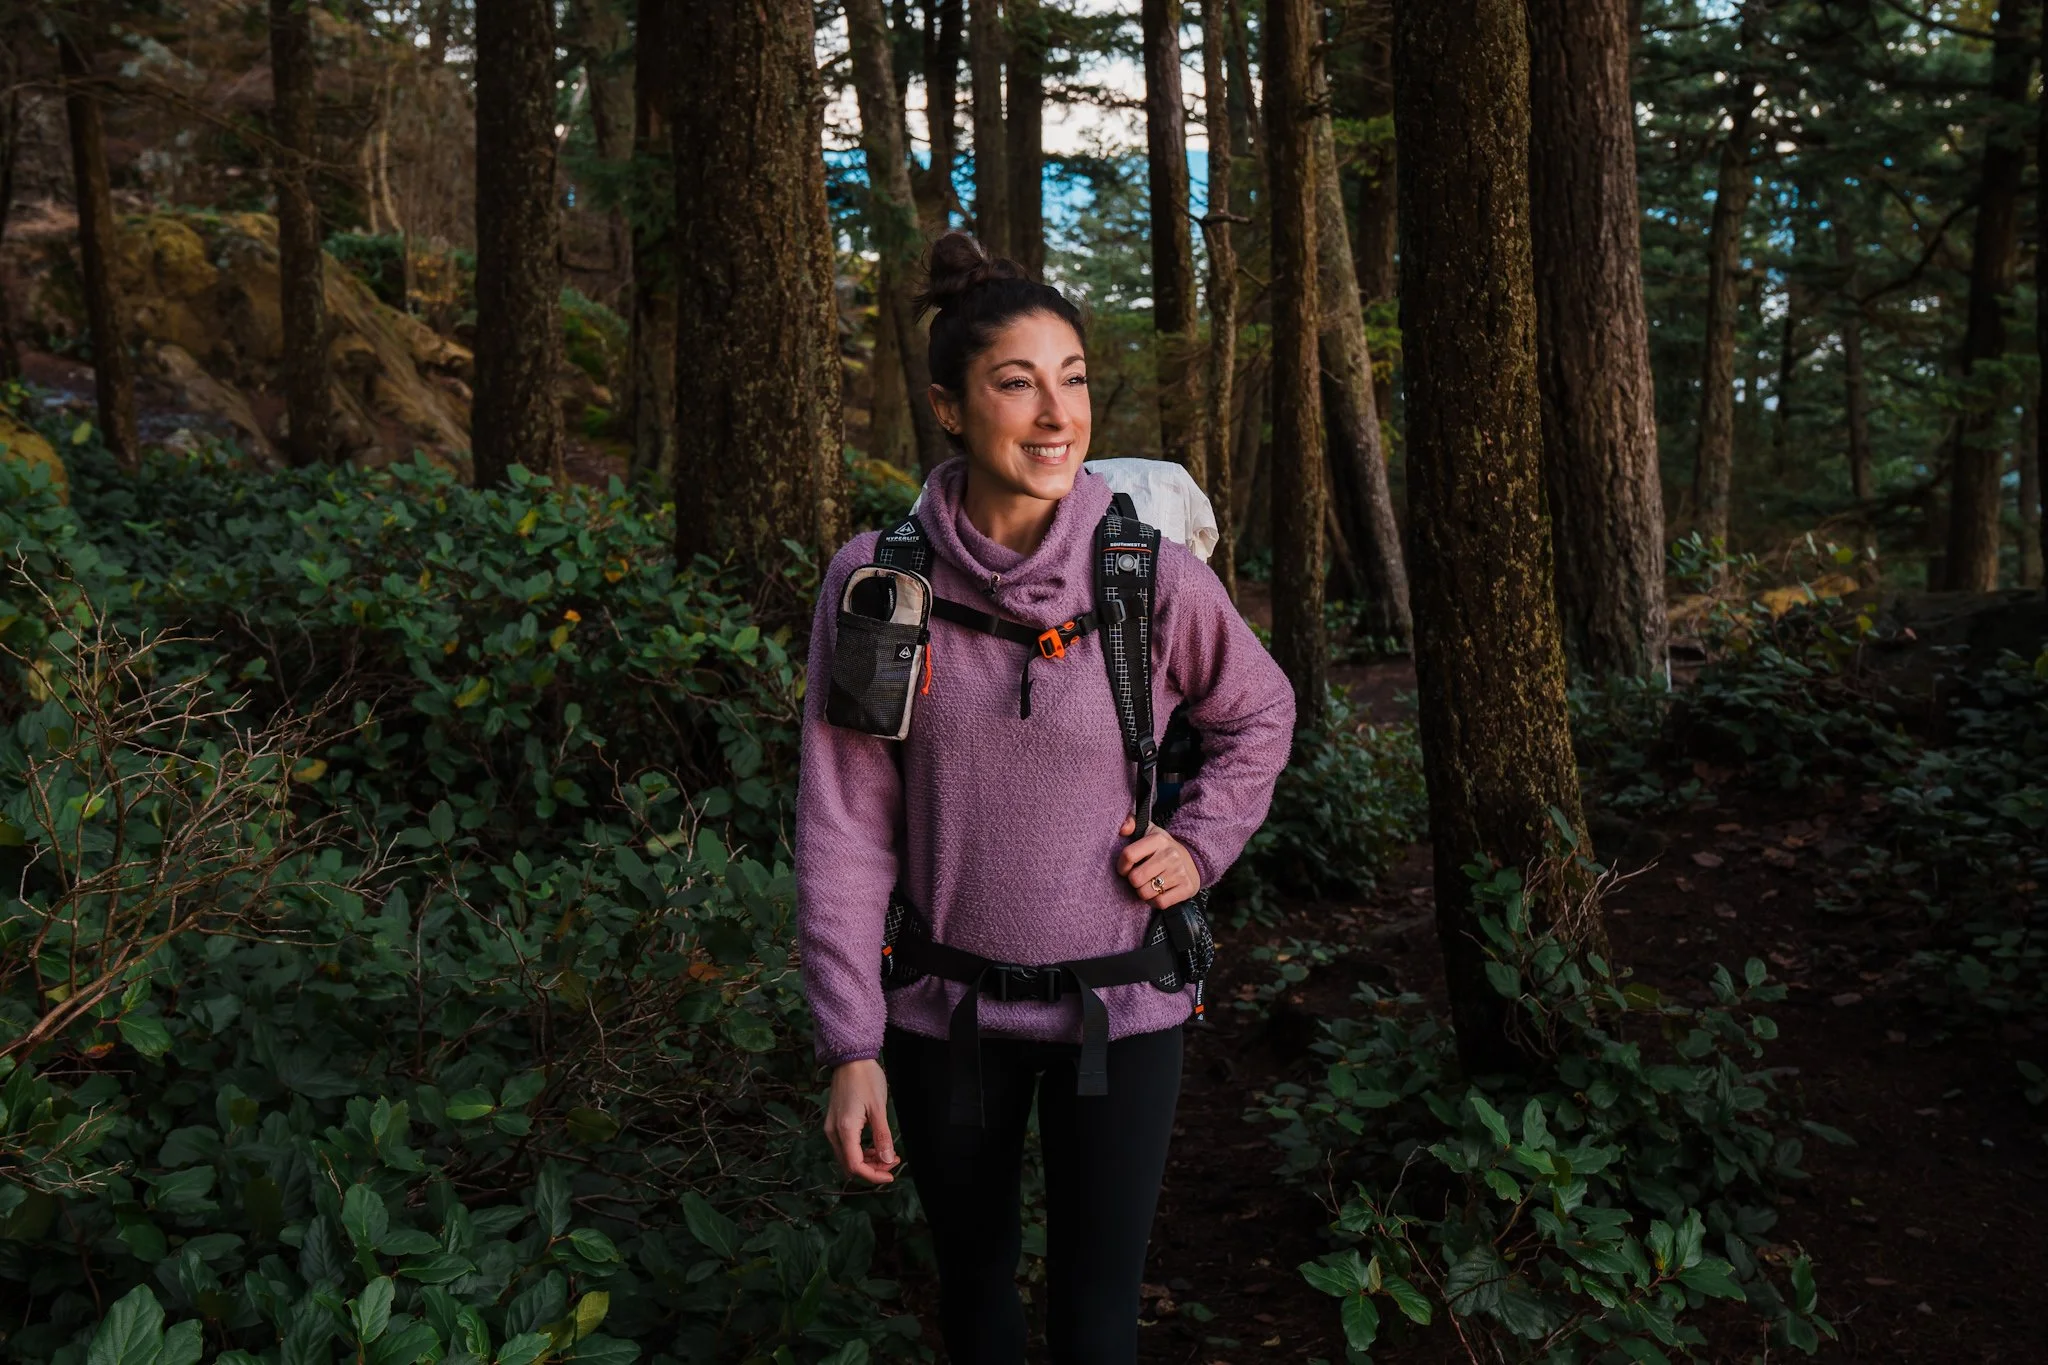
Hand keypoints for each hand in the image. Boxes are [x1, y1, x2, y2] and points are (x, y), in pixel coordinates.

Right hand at [825, 1059, 898, 1183]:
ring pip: (847, 1157)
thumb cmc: (866, 1079)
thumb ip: (882, 1136)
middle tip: (893, 1163)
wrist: (851, 1059)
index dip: (873, 1175)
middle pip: (849, 1164)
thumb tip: (887, 1160)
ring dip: (867, 1161)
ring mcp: (831, 1127)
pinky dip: (860, 1151)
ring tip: (888, 1155)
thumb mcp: (878, 1108)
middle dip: (872, 1169)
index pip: (855, 1165)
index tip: (891, 1175)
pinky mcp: (834, 1122)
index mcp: (845, 1130)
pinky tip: (875, 1146)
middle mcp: (833, 1132)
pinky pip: (845, 1146)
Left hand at [1116, 815, 1202, 909]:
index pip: (1128, 855)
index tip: (1125, 868)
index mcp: (1158, 839)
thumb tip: (1122, 829)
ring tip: (1149, 884)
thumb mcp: (1148, 831)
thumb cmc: (1162, 849)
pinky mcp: (1187, 888)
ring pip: (1145, 893)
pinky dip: (1155, 901)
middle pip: (1135, 878)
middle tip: (1140, 877)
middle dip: (1134, 881)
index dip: (1122, 866)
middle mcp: (1170, 854)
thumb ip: (1131, 823)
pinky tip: (1158, 893)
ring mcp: (1180, 872)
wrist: (1193, 860)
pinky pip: (1160, 903)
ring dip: (1143, 892)